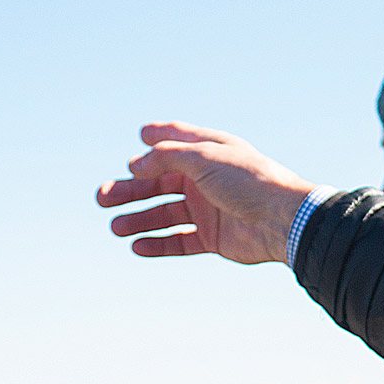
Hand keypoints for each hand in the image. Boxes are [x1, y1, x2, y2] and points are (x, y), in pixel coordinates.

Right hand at [97, 123, 320, 265]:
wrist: (282, 220)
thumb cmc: (249, 181)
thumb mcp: (203, 158)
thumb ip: (167, 158)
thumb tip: (135, 164)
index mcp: (209, 152)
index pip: (177, 142)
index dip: (157, 139)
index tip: (139, 137)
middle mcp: (207, 180)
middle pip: (160, 183)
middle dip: (131, 189)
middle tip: (101, 197)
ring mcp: (209, 210)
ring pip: (165, 214)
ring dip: (139, 219)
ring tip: (115, 227)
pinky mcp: (213, 238)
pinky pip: (179, 241)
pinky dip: (158, 244)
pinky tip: (137, 246)